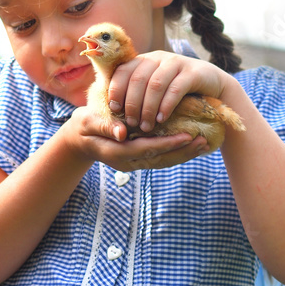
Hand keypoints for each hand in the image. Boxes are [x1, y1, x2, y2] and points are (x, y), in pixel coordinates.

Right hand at [65, 106, 209, 171]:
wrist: (80, 140)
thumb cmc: (83, 127)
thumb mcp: (87, 122)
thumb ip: (104, 127)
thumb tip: (122, 132)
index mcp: (116, 152)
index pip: (146, 149)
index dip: (167, 143)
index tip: (186, 135)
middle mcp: (128, 162)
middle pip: (160, 159)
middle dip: (183, 152)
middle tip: (203, 141)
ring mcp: (134, 162)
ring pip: (163, 162)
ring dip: (184, 154)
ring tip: (204, 144)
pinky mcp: (139, 159)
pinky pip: (161, 158)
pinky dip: (177, 153)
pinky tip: (191, 145)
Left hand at [107, 51, 232, 132]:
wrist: (213, 85)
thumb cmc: (177, 91)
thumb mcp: (155, 88)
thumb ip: (137, 92)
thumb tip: (113, 111)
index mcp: (144, 60)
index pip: (123, 70)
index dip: (116, 89)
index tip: (114, 109)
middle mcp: (158, 58)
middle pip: (138, 78)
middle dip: (132, 103)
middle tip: (131, 123)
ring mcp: (176, 63)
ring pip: (155, 84)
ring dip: (148, 107)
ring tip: (146, 126)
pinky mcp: (192, 73)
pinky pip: (175, 88)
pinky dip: (166, 105)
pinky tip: (162, 119)